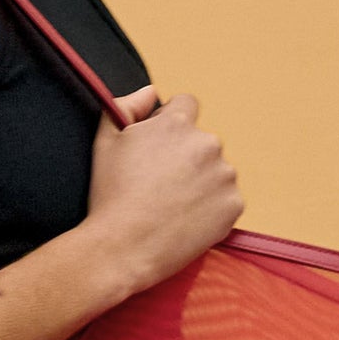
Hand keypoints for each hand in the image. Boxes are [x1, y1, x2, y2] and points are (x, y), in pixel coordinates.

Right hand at [85, 84, 243, 298]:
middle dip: (187, 156)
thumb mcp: (105, 140)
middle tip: (161, 183)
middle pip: (202, 141)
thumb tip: (152, 92)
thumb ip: (127, 105)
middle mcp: (207, 143)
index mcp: (177, 124)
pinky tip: (186, 219)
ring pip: (216, 171)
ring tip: (172, 205)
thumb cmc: (110, 194)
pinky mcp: (234, 205)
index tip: (161, 147)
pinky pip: (226, 199)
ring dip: (202, 181)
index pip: (187, 104)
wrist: (123, 247)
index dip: (171, 124)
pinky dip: (211, 208)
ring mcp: (224, 175)